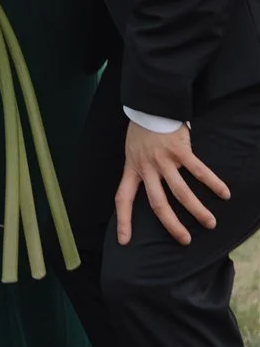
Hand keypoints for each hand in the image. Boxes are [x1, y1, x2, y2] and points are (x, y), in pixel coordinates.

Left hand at [115, 119, 230, 247]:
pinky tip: (224, 193)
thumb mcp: (132, 152)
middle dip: (171, 224)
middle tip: (185, 240)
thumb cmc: (142, 131)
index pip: (122, 198)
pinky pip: (198, 170)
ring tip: (210, 223)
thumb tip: (151, 189)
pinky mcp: (180, 150)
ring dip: (197, 209)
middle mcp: (147, 167)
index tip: (124, 241)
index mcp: (132, 169)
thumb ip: (140, 170)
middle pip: (157, 203)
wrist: (150, 105)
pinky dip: (212, 183)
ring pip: (180, 192)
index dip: (123, 220)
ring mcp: (164, 160)